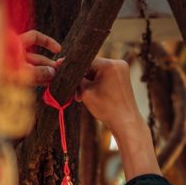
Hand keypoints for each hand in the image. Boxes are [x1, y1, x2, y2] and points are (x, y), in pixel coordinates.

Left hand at [18, 29, 61, 85]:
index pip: (34, 37)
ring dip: (45, 73)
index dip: (47, 42)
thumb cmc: (0, 73)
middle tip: (59, 71)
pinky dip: (37, 79)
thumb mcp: (23, 70)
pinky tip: (46, 83)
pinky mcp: (13, 77)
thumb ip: (39, 71)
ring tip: (55, 78)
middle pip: (36, 56)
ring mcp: (13, 66)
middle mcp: (15, 54)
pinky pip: (27, 76)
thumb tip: (52, 72)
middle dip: (48, 64)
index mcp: (16, 44)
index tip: (58, 50)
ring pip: (33, 68)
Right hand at [76, 57, 158, 179]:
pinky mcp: (123, 78)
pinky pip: (106, 77)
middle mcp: (118, 64)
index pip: (86, 61)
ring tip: (82, 97)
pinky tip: (91, 95)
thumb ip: (77, 80)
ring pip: (98, 72)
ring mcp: (122, 71)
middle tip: (74, 92)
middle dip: (82, 79)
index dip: (72, 66)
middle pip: (92, 67)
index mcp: (110, 64)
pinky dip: (97, 84)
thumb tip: (69, 73)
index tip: (60, 66)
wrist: (125, 122)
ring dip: (89, 83)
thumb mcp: (86, 92)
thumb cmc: (107, 108)